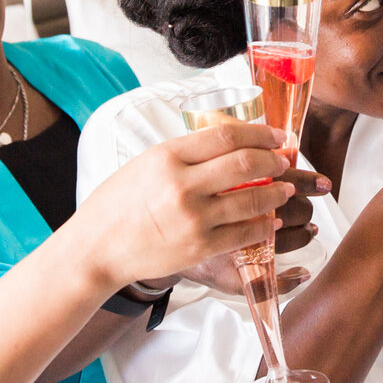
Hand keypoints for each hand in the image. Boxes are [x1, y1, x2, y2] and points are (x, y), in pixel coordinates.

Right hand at [75, 124, 293, 290]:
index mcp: (167, 157)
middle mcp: (182, 185)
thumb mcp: (145, 164)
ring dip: (277, 192)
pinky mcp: (199, 247)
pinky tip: (270, 221)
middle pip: (245, 163)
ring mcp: (193, 218)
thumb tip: (226, 145)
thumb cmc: (116, 205)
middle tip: (284, 161)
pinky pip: (244, 233)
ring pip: (252, 198)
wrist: (97, 249)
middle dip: (274, 160)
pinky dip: (263, 225)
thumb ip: (184, 155)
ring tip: (286, 189)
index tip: (275, 135)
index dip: (259, 133)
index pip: (226, 135)